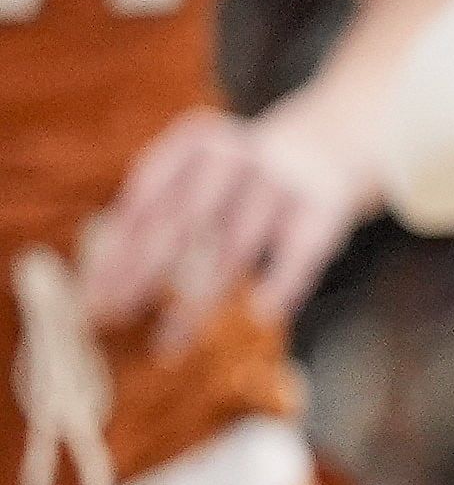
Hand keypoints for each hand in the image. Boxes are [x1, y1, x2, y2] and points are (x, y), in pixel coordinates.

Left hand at [81, 106, 361, 332]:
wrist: (327, 148)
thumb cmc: (236, 180)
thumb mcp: (193, 178)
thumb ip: (152, 217)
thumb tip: (98, 287)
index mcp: (195, 142)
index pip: (146, 201)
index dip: (118, 252)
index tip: (95, 298)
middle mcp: (237, 156)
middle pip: (182, 223)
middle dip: (144, 275)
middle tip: (116, 319)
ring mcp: (280, 180)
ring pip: (234, 248)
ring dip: (199, 301)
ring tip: (170, 343)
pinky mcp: (322, 206)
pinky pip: (298, 252)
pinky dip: (281, 283)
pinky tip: (260, 315)